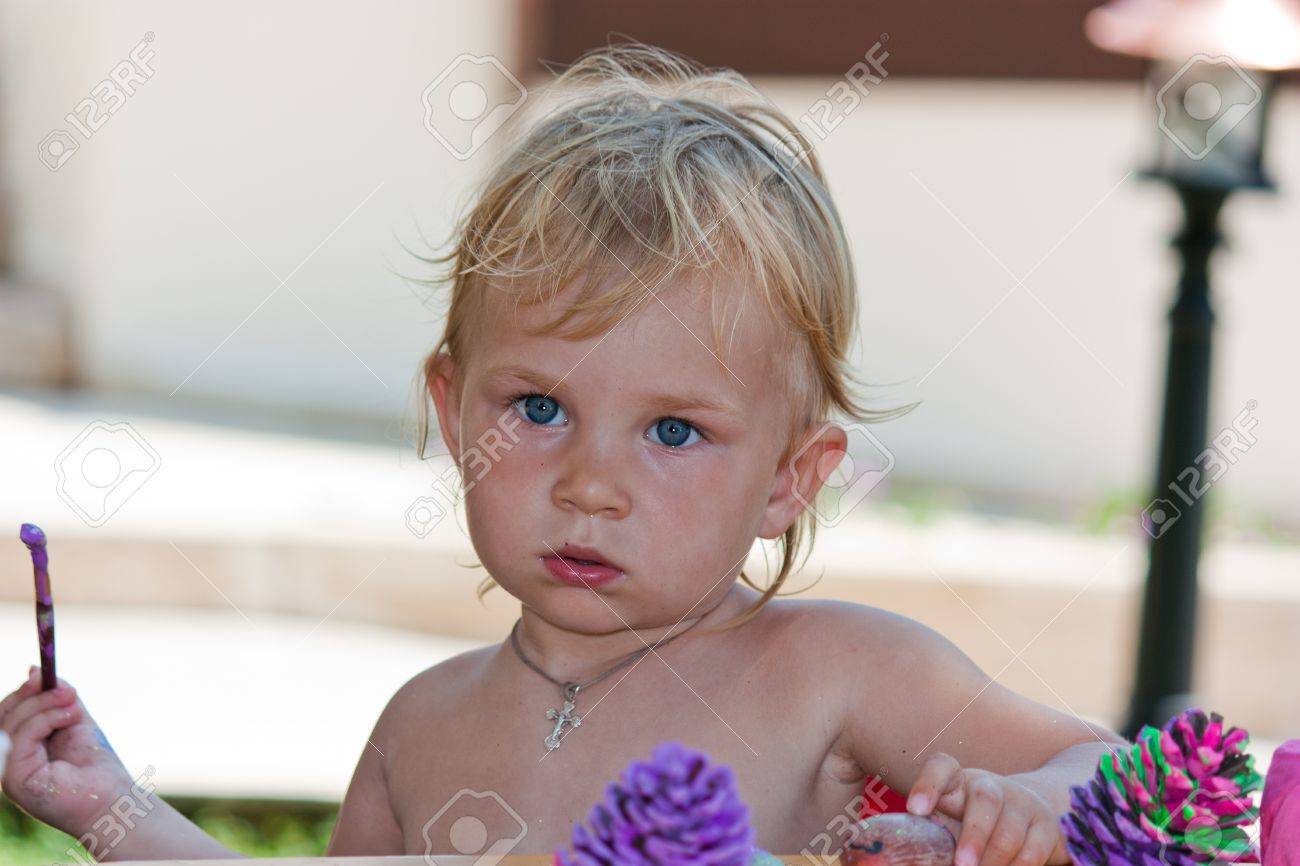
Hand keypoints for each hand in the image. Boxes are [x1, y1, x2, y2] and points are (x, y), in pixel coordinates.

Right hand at [0, 666, 136, 838]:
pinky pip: (21, 739)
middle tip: (64, 687)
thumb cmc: (96, 763)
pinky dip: (46, 720)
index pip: (6, 714)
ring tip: (73, 702)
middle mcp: (8, 763)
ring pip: (11, 725)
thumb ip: (56, 697)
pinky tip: (70, 716)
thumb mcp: (74, 719)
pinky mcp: (15, 780)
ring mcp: (8, 773)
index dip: (21, 693)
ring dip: (44, 705)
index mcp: (19, 750)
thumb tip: (32, 670)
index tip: (42, 674)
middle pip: (3, 717)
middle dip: (32, 696)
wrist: (112, 797)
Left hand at [905, 752, 1065, 865]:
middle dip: (974, 835)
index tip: (915, 809)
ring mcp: (1022, 804)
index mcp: (959, 783)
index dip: (928, 784)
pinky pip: (1033, 851)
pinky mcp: (1047, 827)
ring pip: (1011, 831)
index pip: (942, 767)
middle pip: (985, 800)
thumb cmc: (974, 822)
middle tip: (961, 863)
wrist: (1030, 812)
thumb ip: (934, 835)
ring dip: (995, 859)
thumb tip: (913, 858)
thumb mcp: (953, 821)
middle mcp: (991, 787)